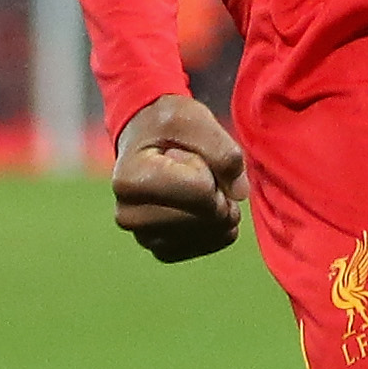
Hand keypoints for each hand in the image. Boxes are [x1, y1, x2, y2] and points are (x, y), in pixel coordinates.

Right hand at [110, 92, 245, 261]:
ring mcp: (143, 237)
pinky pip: (205, 246)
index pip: (200, 190)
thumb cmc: (166, 127)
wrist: (145, 141)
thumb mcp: (193, 119)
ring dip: (219, 208)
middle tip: (196, 170)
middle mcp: (128, 215)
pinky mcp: (160, 249)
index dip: (211, 169)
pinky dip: (217, 227)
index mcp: (129, 179)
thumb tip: (239, 194)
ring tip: (197, 186)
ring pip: (209, 232)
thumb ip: (222, 150)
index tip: (189, 155)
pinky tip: (206, 206)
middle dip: (218, 191)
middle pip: (207, 215)